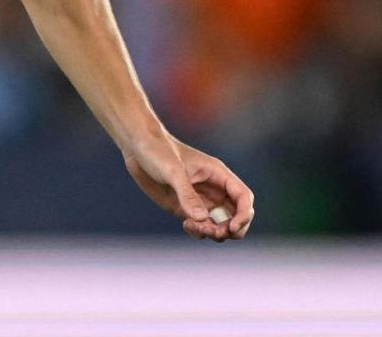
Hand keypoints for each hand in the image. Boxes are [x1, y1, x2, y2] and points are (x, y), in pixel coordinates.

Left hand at [124, 135, 254, 241]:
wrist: (137, 148)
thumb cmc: (157, 151)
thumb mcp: (172, 171)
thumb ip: (187, 194)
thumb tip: (203, 219)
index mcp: (218, 174)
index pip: (243, 197)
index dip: (244, 215)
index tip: (232, 227)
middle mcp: (214, 189)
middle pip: (237, 215)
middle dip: (230, 229)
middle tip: (209, 230)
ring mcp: (200, 200)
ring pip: (220, 224)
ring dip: (213, 232)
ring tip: (192, 226)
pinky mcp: (185, 208)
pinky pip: (201, 227)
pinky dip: (199, 232)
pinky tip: (186, 225)